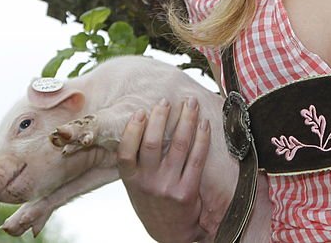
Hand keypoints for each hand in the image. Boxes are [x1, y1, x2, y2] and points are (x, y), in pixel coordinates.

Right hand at [118, 98, 211, 242]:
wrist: (170, 232)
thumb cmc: (153, 202)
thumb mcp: (136, 186)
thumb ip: (136, 162)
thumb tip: (140, 123)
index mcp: (132, 181)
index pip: (126, 153)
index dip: (132, 130)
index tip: (140, 112)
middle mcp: (148, 184)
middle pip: (152, 144)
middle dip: (161, 118)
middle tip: (166, 101)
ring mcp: (168, 187)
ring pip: (179, 146)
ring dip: (186, 120)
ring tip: (190, 103)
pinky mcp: (188, 191)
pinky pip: (197, 158)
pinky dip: (202, 138)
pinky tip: (204, 124)